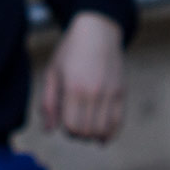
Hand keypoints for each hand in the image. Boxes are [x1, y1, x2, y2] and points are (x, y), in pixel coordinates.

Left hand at [40, 11, 125, 140]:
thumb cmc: (69, 52)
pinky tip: (101, 136)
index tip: (63, 121)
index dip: (66, 130)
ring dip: (93, 135)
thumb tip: (49, 131)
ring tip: (86, 127)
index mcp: (73, 88)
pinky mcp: (121, 93)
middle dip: (78, 134)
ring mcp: (110, 93)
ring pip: (103, 130)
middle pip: (87, 131)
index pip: (71, 126)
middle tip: (74, 123)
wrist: (97, 33)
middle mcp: (94, 93)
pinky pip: (118, 122)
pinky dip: (109, 133)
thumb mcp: (52, 73)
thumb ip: (48, 103)